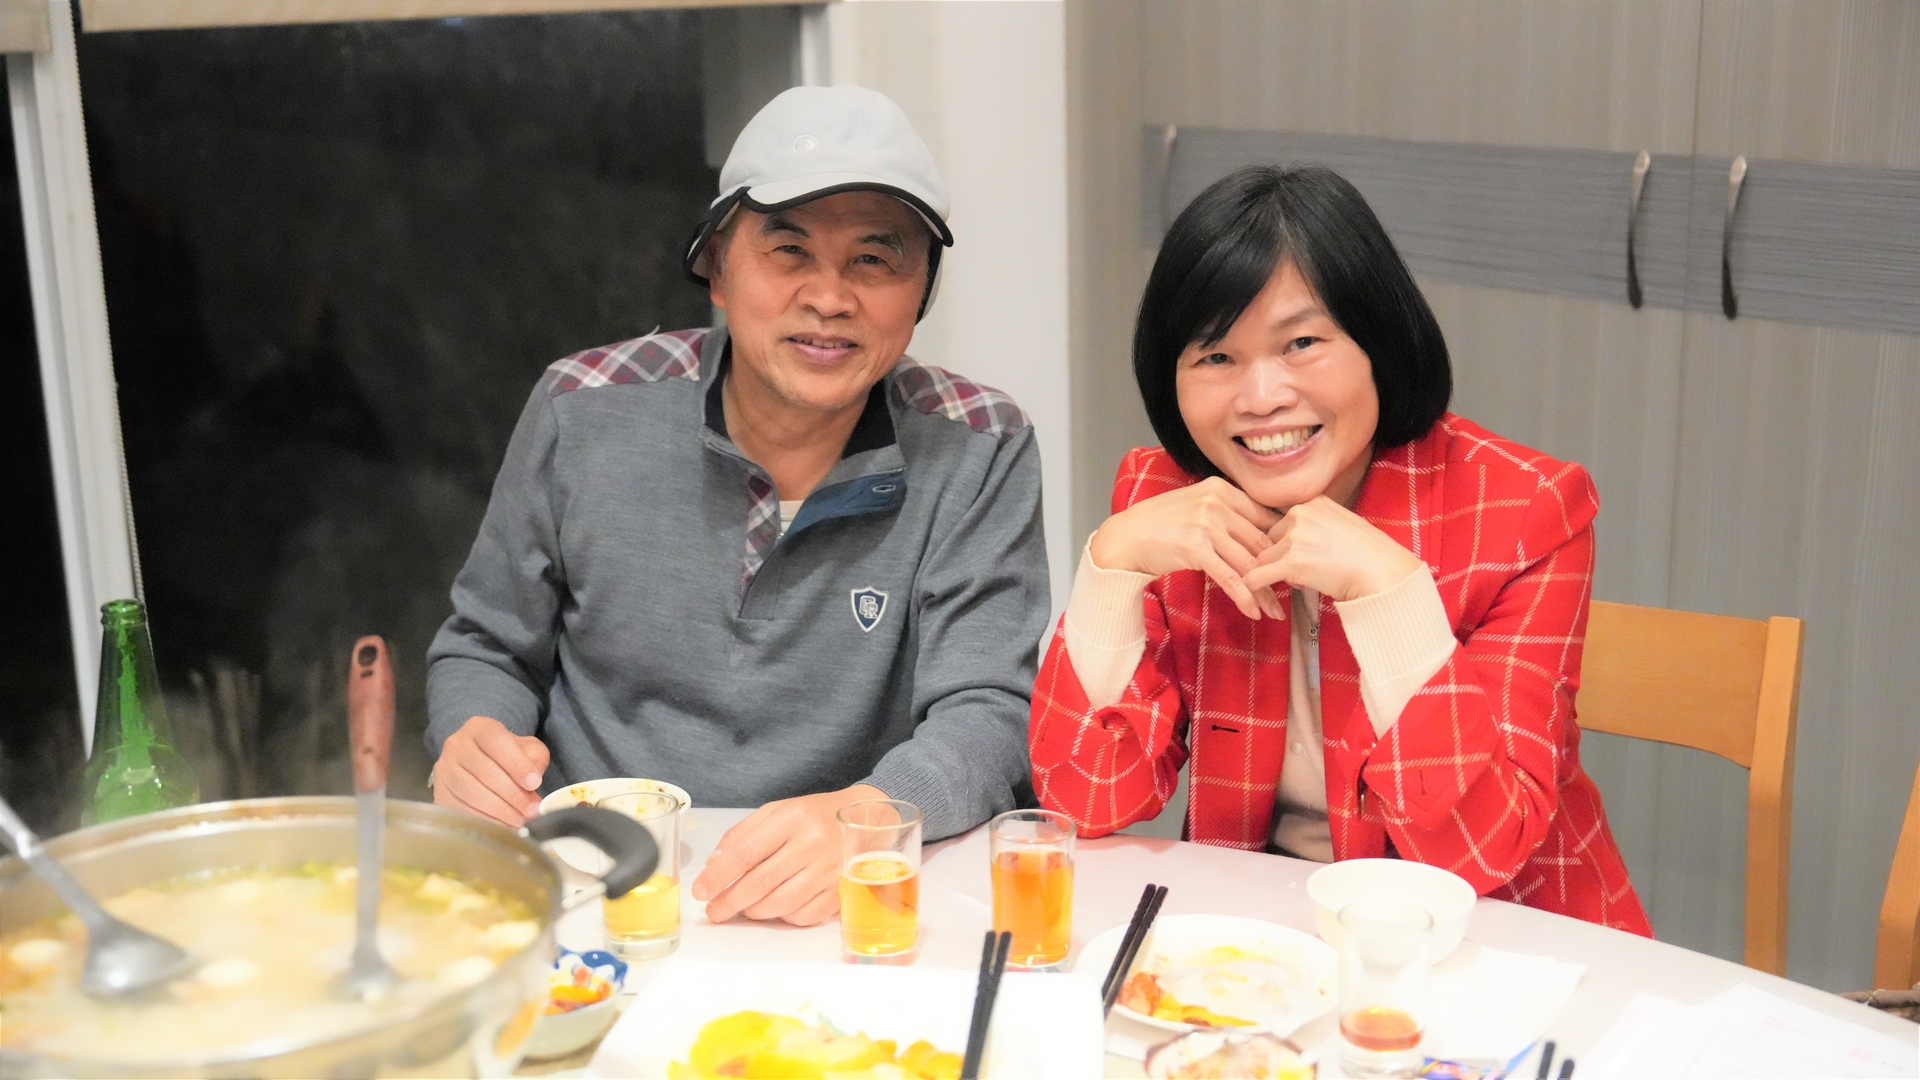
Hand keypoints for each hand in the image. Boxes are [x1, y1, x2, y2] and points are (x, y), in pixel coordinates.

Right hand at [432, 715, 550, 826]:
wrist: (476, 760)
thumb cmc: (505, 755)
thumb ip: (534, 758)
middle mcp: (456, 746)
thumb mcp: (524, 747)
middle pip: (484, 771)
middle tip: (532, 810)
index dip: (517, 764)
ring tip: (522, 821)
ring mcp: (444, 771)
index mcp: (479, 728)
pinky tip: (504, 827)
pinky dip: (486, 821)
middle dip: (512, 794)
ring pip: (472, 793)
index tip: (535, 783)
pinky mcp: (440, 794)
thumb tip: (533, 783)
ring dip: (500, 811)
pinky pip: (462, 811)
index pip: (497, 742)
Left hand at [690, 784, 886, 926]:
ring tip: (741, 908)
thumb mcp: (777, 812)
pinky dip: (782, 917)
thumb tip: (714, 865)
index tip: (700, 889)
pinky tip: (775, 908)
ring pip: (779, 904)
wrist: (868, 822)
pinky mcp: (839, 893)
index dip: (719, 874)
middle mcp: (812, 844)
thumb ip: (743, 835)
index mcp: (792, 819)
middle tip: (713, 911)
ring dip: (752, 912)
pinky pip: (802, 916)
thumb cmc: (815, 817)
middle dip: (729, 902)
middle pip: (760, 882)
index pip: (746, 851)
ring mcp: (828, 871)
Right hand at [1088, 476, 1284, 619]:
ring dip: (1265, 591)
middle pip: (1260, 542)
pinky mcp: (1196, 548)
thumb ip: (1227, 513)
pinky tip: (1253, 612)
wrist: (1126, 537)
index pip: (1264, 517)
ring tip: (1276, 611)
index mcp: (1222, 489)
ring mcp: (1207, 524)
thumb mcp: (1197, 506)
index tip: (1292, 563)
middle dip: (1279, 571)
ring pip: (1248, 563)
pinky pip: (1229, 577)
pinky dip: (1244, 597)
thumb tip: (1261, 535)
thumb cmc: (1161, 524)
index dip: (1282, 544)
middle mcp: (1217, 503)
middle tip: (1292, 592)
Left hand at [1241, 496, 1423, 601]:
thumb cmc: (1371, 554)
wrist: (1383, 573)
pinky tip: (1256, 595)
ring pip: (1264, 559)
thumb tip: (1302, 541)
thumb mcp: (1343, 524)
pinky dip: (1253, 586)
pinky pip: (1257, 576)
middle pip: (1271, 539)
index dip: (1288, 542)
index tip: (1300, 556)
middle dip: (1280, 557)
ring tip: (1301, 583)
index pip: (1284, 522)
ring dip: (1276, 573)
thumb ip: (1319, 525)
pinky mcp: (1291, 563)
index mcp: (1313, 502)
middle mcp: (1300, 514)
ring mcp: (1295, 538)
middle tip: (1303, 572)